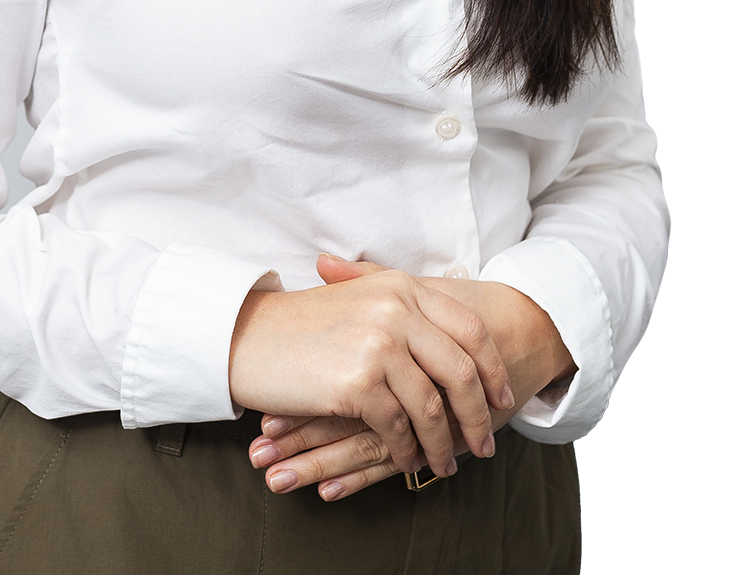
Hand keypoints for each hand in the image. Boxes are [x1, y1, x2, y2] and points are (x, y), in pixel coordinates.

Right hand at [229, 254, 513, 480]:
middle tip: (483, 444)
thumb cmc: (302, 324)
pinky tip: (408, 460)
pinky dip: (408, 450)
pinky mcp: (358, 382)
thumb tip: (455, 341)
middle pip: (460, 370)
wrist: (248, 336)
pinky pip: (400, 427)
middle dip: (478, 414)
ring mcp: (379, 345)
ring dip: (442, 443)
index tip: (502, 397)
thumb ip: (403, 307)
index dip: (491, 368)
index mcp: (402, 287)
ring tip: (445, 464)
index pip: (468, 330)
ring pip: (432, 406)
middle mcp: (397, 310)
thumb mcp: (359, 298)